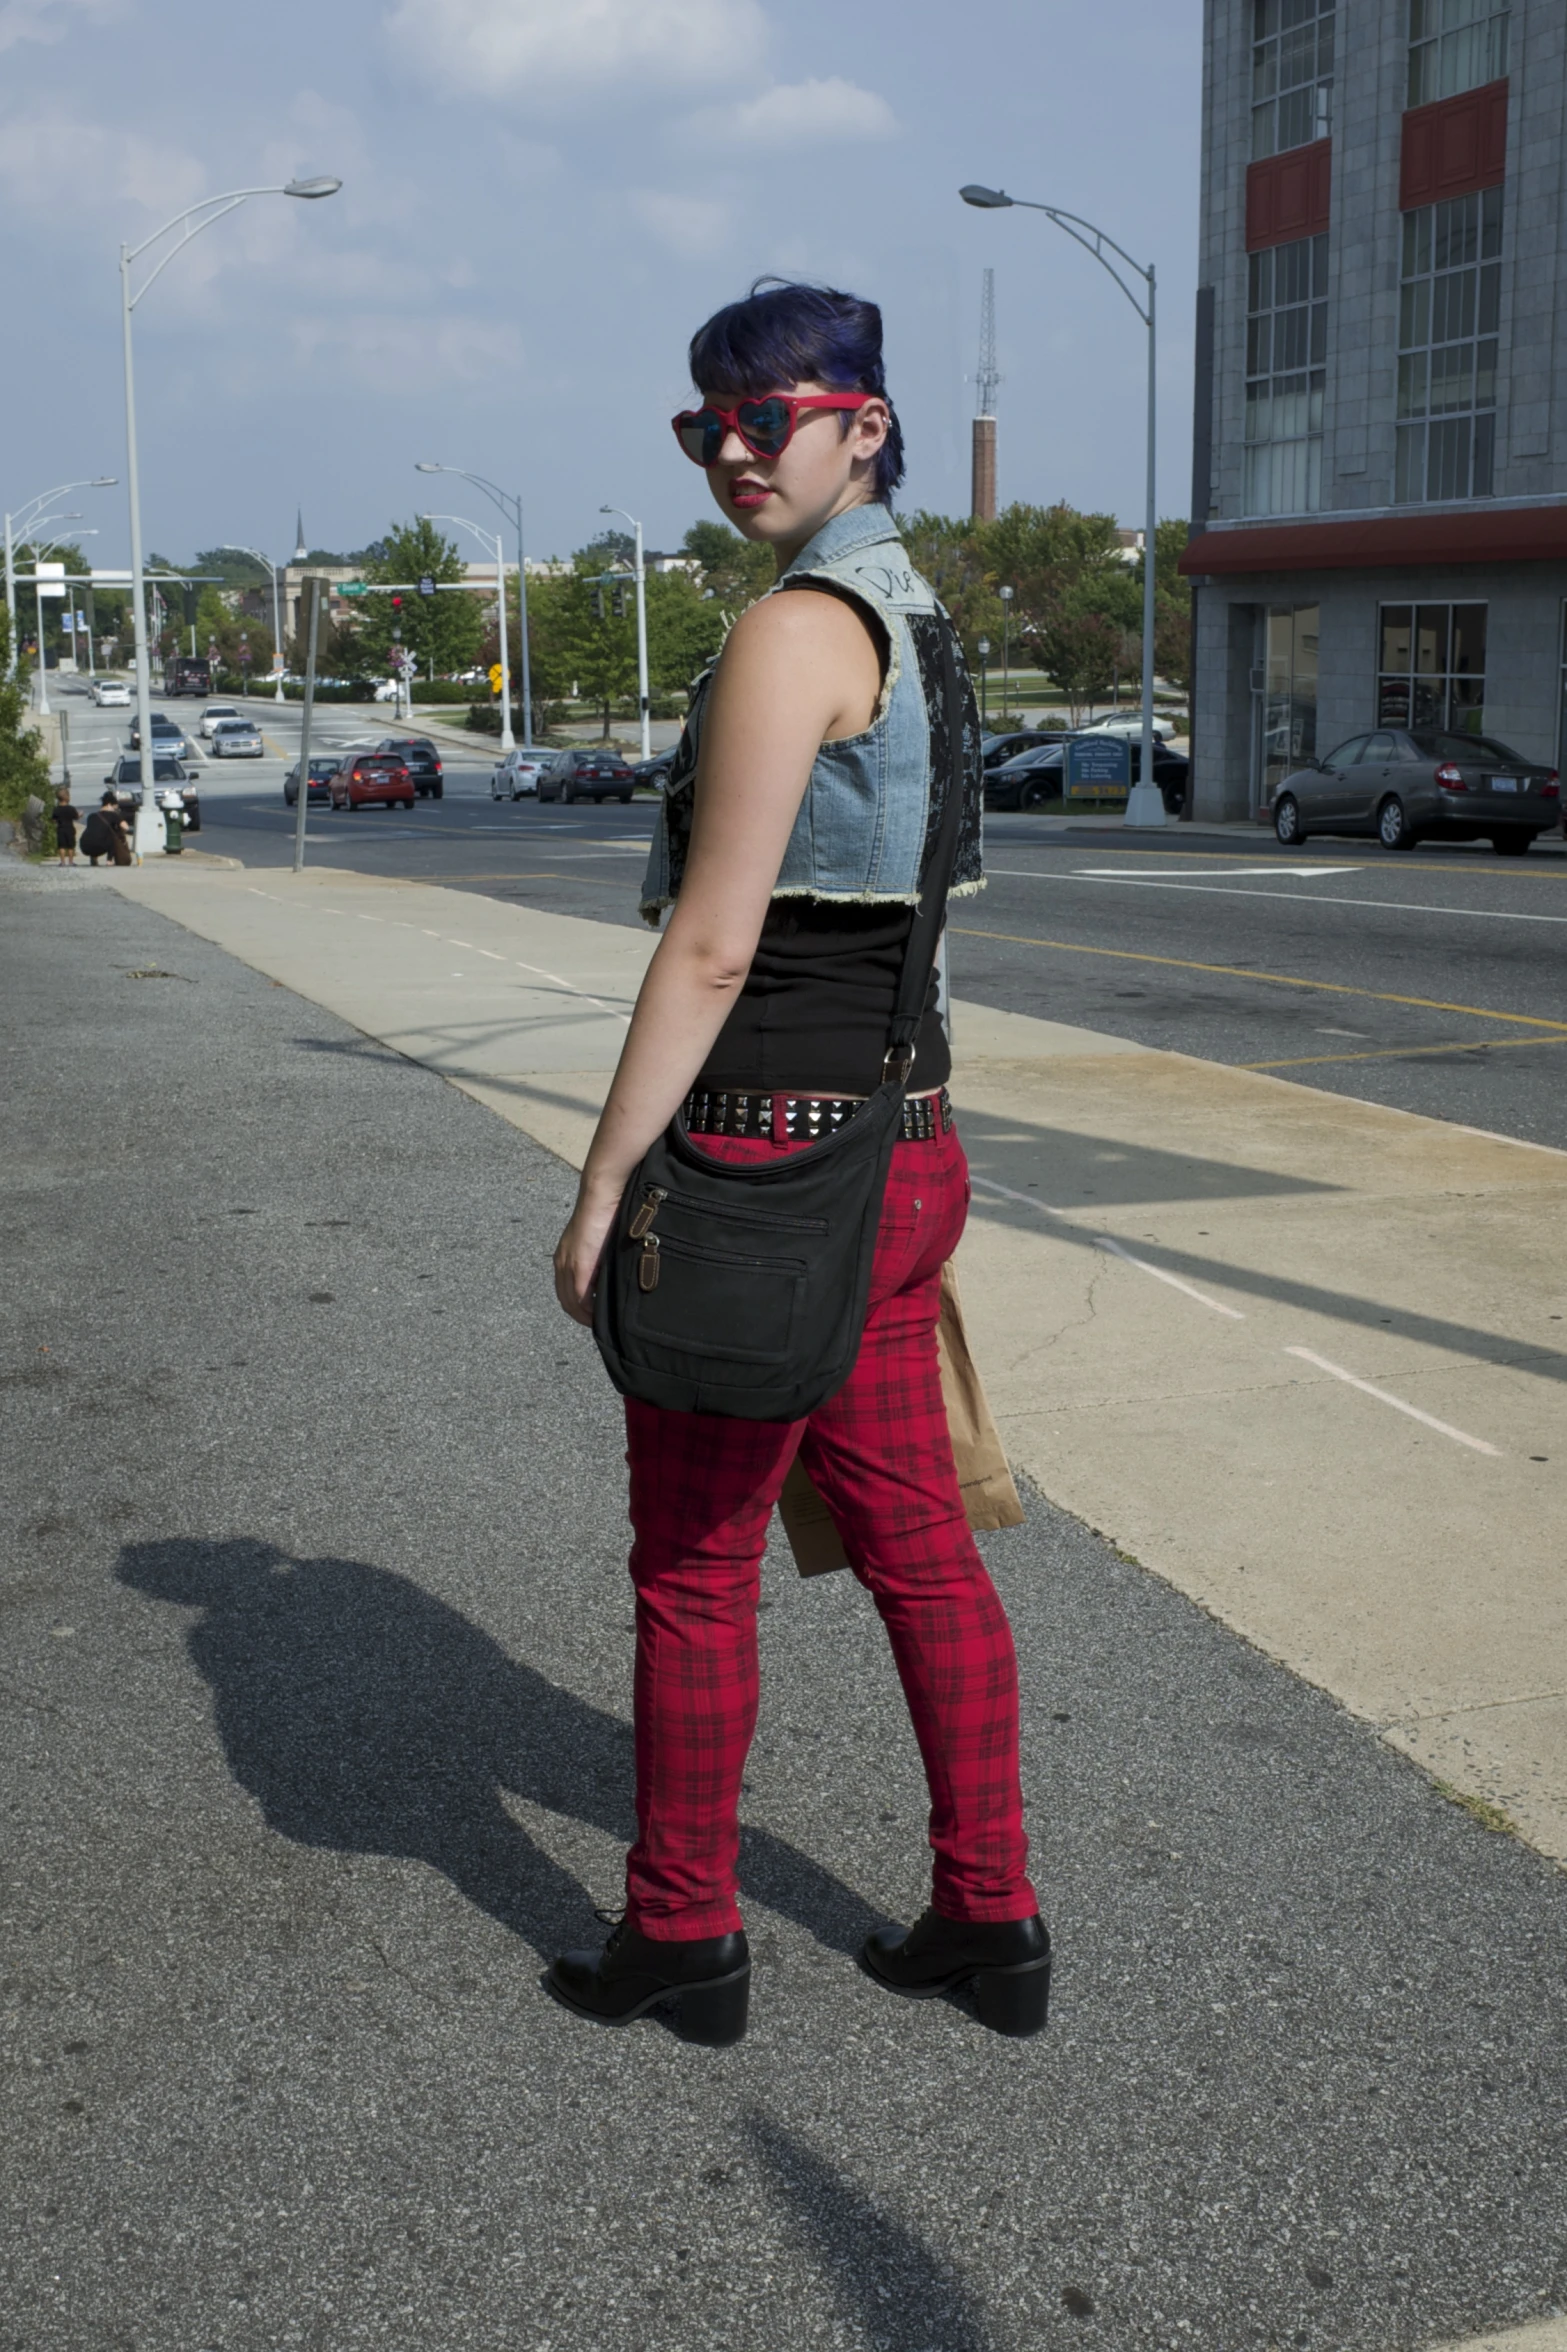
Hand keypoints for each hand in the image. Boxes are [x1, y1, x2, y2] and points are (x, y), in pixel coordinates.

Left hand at [553, 1184, 619, 1325]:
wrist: (603, 1195)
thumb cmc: (606, 1212)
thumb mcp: (600, 1242)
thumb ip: (600, 1260)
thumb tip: (610, 1278)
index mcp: (564, 1257)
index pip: (566, 1292)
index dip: (578, 1308)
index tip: (595, 1316)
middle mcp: (561, 1263)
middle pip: (566, 1301)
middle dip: (582, 1316)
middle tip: (600, 1325)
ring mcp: (569, 1264)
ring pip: (571, 1303)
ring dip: (585, 1316)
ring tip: (602, 1323)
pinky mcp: (579, 1265)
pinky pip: (581, 1296)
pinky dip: (589, 1310)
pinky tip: (600, 1315)